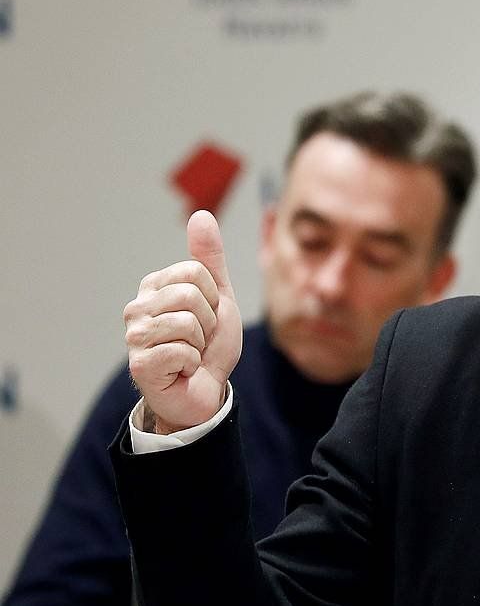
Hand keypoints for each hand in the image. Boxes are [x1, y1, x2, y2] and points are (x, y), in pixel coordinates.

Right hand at [124, 210, 242, 432]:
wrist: (207, 390)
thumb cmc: (210, 345)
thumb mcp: (218, 296)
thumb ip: (209, 258)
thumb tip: (201, 215)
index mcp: (154, 287)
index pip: (195, 272)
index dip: (213, 298)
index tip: (207, 318)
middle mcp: (137, 308)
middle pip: (190, 294)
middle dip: (209, 322)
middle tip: (200, 339)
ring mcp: (134, 336)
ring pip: (187, 322)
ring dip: (201, 344)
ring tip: (191, 354)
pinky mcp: (140, 364)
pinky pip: (181, 350)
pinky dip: (193, 363)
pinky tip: (182, 370)